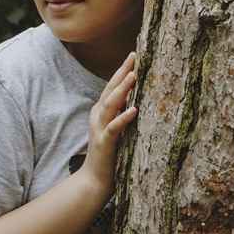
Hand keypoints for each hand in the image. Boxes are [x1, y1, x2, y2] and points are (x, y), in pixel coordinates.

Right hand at [86, 51, 138, 189]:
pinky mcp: (104, 143)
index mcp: (102, 110)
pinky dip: (124, 118)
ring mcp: (100, 128)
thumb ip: (122, 111)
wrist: (95, 179)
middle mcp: (98, 116)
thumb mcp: (117, 127)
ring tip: (134, 75)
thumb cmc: (111, 152)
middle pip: (110, 89)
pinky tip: (134, 110)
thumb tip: (138, 96)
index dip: (122, 70)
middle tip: (135, 56)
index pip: (112, 86)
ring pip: (110, 104)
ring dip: (122, 89)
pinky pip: (114, 128)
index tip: (135, 54)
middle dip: (122, 72)